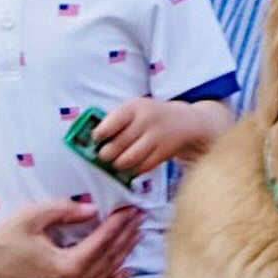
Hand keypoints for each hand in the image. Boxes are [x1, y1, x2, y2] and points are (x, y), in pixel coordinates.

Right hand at [0, 199, 142, 277]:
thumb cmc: (3, 241)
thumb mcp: (31, 217)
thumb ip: (63, 210)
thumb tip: (91, 209)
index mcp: (66, 266)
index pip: (102, 242)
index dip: (118, 224)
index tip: (130, 209)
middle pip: (109, 258)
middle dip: (126, 236)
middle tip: (139, 217)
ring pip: (106, 276)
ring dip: (123, 254)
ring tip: (137, 235)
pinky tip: (124, 271)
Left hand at [95, 97, 219, 173]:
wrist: (185, 122)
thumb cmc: (150, 115)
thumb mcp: (134, 108)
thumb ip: (115, 120)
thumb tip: (93, 140)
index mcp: (133, 107)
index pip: (109, 125)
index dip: (98, 136)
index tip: (96, 140)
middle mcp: (145, 121)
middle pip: (117, 146)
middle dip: (105, 154)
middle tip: (103, 155)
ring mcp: (156, 138)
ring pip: (128, 160)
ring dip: (117, 164)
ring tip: (115, 162)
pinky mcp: (163, 153)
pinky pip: (141, 167)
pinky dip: (132, 170)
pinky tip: (130, 166)